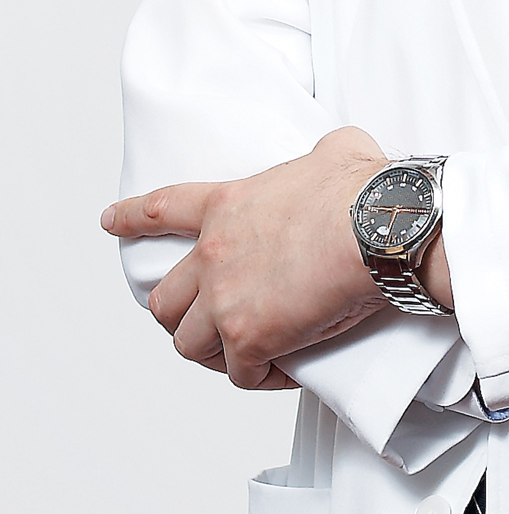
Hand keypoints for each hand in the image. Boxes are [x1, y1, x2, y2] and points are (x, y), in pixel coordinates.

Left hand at [102, 126, 392, 388]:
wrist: (378, 226)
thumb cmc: (363, 189)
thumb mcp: (337, 150)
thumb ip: (322, 153)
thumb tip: (339, 153)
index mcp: (230, 205)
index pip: (164, 209)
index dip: (133, 218)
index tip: (111, 222)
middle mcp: (215, 253)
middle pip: (166, 297)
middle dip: (181, 313)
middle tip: (206, 321)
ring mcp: (225, 299)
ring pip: (187, 342)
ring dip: (214, 350)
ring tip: (244, 353)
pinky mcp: (248, 338)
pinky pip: (240, 374)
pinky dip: (259, 376)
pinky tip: (283, 370)